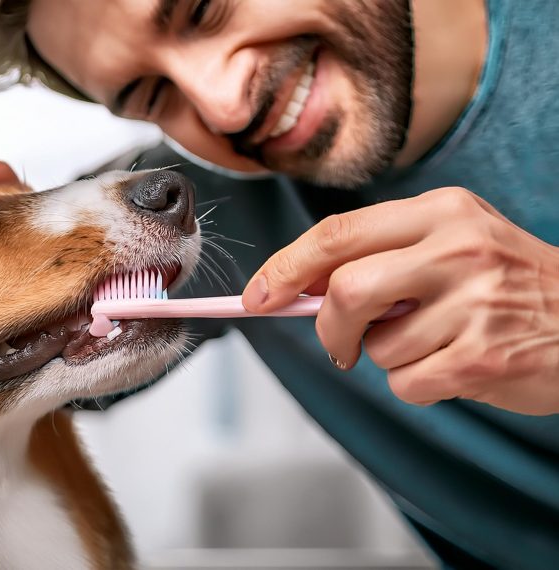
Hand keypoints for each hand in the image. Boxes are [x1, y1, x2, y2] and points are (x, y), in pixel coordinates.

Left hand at [242, 187, 558, 414]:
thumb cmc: (507, 283)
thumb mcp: (452, 243)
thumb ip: (380, 255)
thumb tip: (296, 288)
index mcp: (441, 211)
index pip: (337, 234)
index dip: (285, 267)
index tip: (257, 296)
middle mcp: (458, 248)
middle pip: (345, 290)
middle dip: (328, 327)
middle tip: (337, 343)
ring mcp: (475, 303)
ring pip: (376, 346)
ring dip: (388, 356)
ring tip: (437, 342)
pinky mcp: (485, 356)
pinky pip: (407, 382)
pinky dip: (416, 385)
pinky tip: (456, 367)